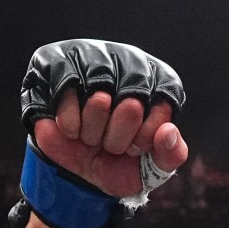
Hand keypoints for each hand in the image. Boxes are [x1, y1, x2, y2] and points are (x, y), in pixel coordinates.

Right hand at [21, 41, 188, 198]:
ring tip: (90, 139)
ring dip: (93, 128)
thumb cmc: (117, 162)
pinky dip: (70, 119)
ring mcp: (93, 57)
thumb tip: (168, 131)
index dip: (149, 130)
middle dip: (121, 133)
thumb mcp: (150, 169)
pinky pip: (66, 85)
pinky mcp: (57, 61)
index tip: (136, 147)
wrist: (74, 170)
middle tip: (111, 147)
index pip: (166, 96)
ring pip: (99, 88)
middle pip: (134, 92)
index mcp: (158, 81)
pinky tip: (72, 130)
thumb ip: (171, 154)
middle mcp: (128, 61)